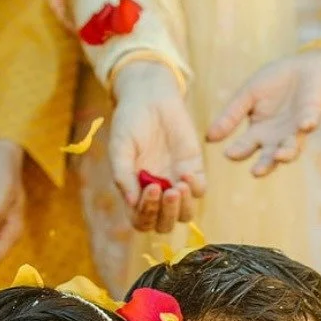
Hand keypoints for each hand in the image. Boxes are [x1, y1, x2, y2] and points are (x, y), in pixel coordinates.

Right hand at [109, 61, 204, 233]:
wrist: (149, 96)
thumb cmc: (129, 122)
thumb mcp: (119, 147)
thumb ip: (122, 174)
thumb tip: (131, 202)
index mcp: (136, 193)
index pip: (142, 220)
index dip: (146, 213)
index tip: (150, 189)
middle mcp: (157, 194)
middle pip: (165, 224)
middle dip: (166, 214)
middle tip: (166, 190)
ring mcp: (176, 183)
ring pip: (185, 214)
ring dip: (182, 207)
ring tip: (178, 187)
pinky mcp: (194, 169)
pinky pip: (200, 190)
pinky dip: (195, 188)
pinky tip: (186, 172)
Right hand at [207, 47, 320, 176]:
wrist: (303, 67)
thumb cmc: (274, 82)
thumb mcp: (248, 95)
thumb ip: (231, 115)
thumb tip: (208, 138)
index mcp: (259, 133)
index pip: (246, 147)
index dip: (238, 151)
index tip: (229, 153)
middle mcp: (277, 138)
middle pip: (270, 157)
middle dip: (265, 165)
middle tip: (256, 172)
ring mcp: (295, 130)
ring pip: (291, 148)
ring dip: (287, 153)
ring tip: (279, 155)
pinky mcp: (312, 117)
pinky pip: (310, 122)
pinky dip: (308, 123)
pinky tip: (306, 124)